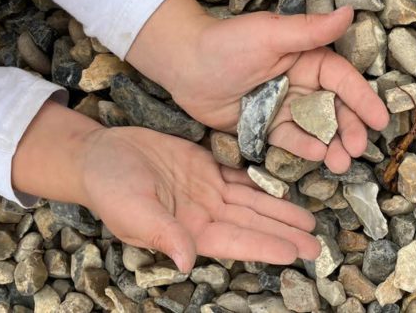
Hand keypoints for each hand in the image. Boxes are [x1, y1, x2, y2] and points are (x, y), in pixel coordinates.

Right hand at [13, 101, 319, 272]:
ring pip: (252, 203)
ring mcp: (207, 193)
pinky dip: (263, 186)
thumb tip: (186, 261)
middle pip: (251, 226)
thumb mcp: (132, 210)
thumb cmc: (109, 186)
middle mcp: (204, 215)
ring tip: (309, 222)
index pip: (235, 242)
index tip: (294, 253)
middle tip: (316, 244)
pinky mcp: (207, 168)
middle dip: (283, 234)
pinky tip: (283, 191)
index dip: (265, 246)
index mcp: (188, 231)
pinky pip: (240, 178)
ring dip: (279, 212)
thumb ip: (162, 233)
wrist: (100, 155)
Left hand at [127, 0, 388, 173]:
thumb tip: (349, 13)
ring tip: (341, 162)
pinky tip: (317, 156)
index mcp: (307, 58)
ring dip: (331, 145)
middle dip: (349, 129)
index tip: (380, 120)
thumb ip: (310, 31)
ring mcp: (285, 106)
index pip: (343, 80)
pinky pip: (290, 139)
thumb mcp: (270, 35)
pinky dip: (303, 148)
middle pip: (335, 109)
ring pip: (316, 128)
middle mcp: (300, 83)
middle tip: (357, 149)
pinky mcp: (267, 125)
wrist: (184, 67)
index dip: (363, 100)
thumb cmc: (226, 44)